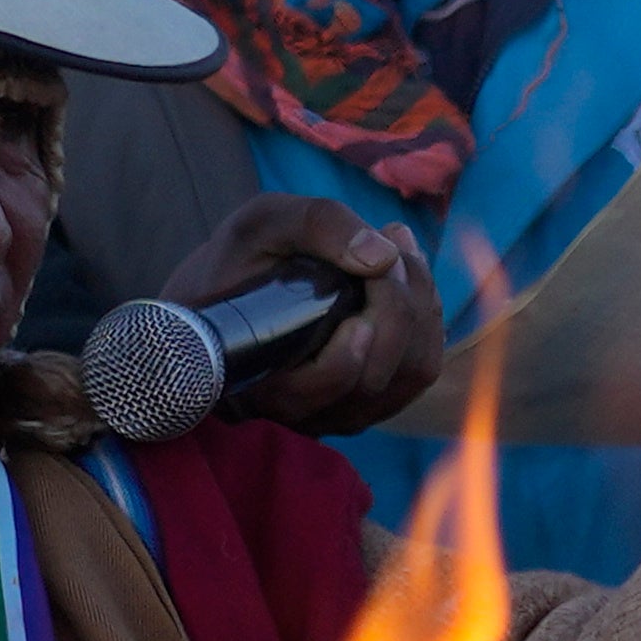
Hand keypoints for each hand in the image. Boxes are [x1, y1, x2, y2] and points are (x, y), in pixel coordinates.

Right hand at [158, 199, 438, 436]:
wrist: (214, 301)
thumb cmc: (234, 264)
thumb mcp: (261, 224)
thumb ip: (315, 225)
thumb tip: (383, 255)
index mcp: (261, 384)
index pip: (334, 375)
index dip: (371, 317)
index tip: (377, 257)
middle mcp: (301, 414)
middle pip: (382, 371)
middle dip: (401, 299)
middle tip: (393, 238)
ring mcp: (336, 416)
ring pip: (411, 374)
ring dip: (421, 305)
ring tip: (400, 250)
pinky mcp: (367, 405)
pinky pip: (418, 373)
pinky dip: (427, 320)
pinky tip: (408, 278)